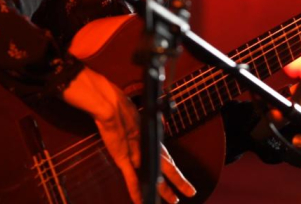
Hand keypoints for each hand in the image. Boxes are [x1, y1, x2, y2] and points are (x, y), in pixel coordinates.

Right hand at [62, 68, 195, 203]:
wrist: (110, 105)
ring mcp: (137, 154)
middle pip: (168, 168)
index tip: (180, 177)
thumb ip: (138, 129)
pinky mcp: (124, 159)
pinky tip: (142, 202)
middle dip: (179, 181)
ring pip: (155, 176)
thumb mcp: (132, 118)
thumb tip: (144, 135)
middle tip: (190, 192)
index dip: (174, 168)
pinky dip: (136, 193)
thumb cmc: (118, 107)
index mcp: (150, 137)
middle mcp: (147, 147)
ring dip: (164, 191)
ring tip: (174, 201)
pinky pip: (132, 180)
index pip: (166, 157)